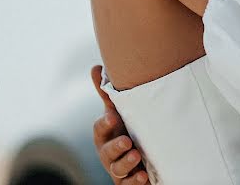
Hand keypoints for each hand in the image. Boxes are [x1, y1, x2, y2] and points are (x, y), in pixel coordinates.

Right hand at [91, 66, 148, 183]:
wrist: (140, 156)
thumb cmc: (126, 129)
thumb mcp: (119, 111)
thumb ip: (107, 93)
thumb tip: (95, 67)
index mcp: (106, 133)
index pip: (100, 128)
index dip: (105, 123)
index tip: (113, 116)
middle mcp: (109, 151)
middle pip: (106, 151)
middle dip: (116, 146)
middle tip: (127, 140)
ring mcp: (118, 168)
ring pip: (117, 169)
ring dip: (126, 162)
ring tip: (137, 155)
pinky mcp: (127, 182)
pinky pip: (128, 184)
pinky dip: (135, 180)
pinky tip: (143, 176)